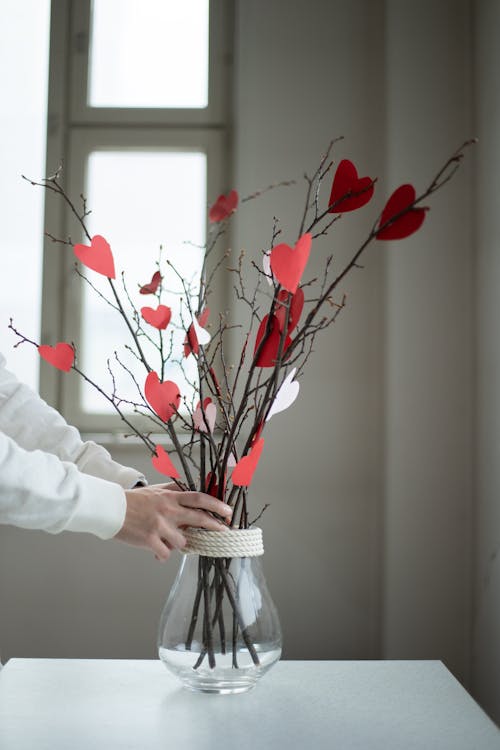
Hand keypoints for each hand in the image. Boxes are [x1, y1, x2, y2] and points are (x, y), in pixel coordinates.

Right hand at [115, 484, 231, 560]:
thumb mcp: (155, 490)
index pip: (198, 498)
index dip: (216, 504)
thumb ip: (173, 490)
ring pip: (182, 541)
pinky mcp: (150, 539)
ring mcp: (160, 525)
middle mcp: (168, 510)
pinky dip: (162, 554)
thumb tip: (188, 489)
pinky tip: (156, 551)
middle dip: (215, 525)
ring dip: (178, 544)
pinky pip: (165, 553)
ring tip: (167, 541)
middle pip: (198, 518)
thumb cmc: (133, 501)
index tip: (227, 511)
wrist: (111, 509)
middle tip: (224, 530)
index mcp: (170, 497)